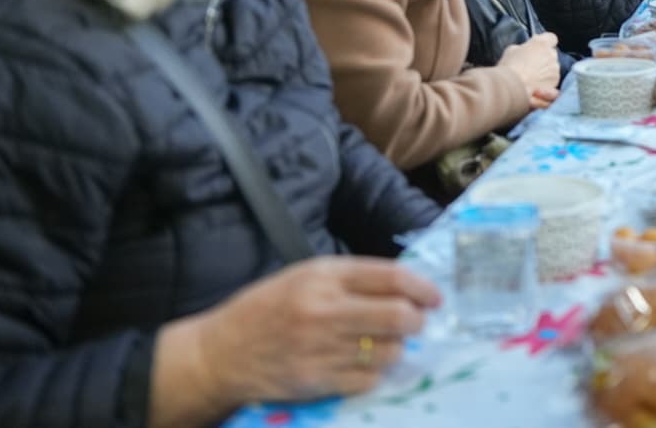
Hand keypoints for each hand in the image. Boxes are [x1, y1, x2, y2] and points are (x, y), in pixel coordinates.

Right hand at [169, 258, 440, 410]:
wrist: (219, 353)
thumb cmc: (265, 308)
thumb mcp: (304, 276)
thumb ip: (351, 279)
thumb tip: (402, 288)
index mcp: (324, 276)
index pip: (391, 277)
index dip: (422, 287)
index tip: (436, 296)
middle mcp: (325, 310)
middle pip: (398, 316)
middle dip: (418, 320)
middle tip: (417, 322)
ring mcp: (321, 348)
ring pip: (389, 351)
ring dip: (397, 348)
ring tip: (388, 343)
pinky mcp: (316, 381)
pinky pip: (368, 379)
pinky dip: (374, 373)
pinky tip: (365, 365)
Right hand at [502, 32, 561, 106]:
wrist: (513, 88)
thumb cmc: (510, 68)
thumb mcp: (511, 50)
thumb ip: (523, 47)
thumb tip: (524, 50)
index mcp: (542, 43)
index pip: (551, 37)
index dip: (545, 42)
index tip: (538, 46)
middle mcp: (552, 55)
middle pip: (551, 53)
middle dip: (544, 57)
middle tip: (531, 64)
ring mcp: (555, 69)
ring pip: (552, 67)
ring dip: (545, 70)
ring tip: (531, 77)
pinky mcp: (555, 82)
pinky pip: (552, 79)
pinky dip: (546, 81)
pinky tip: (534, 85)